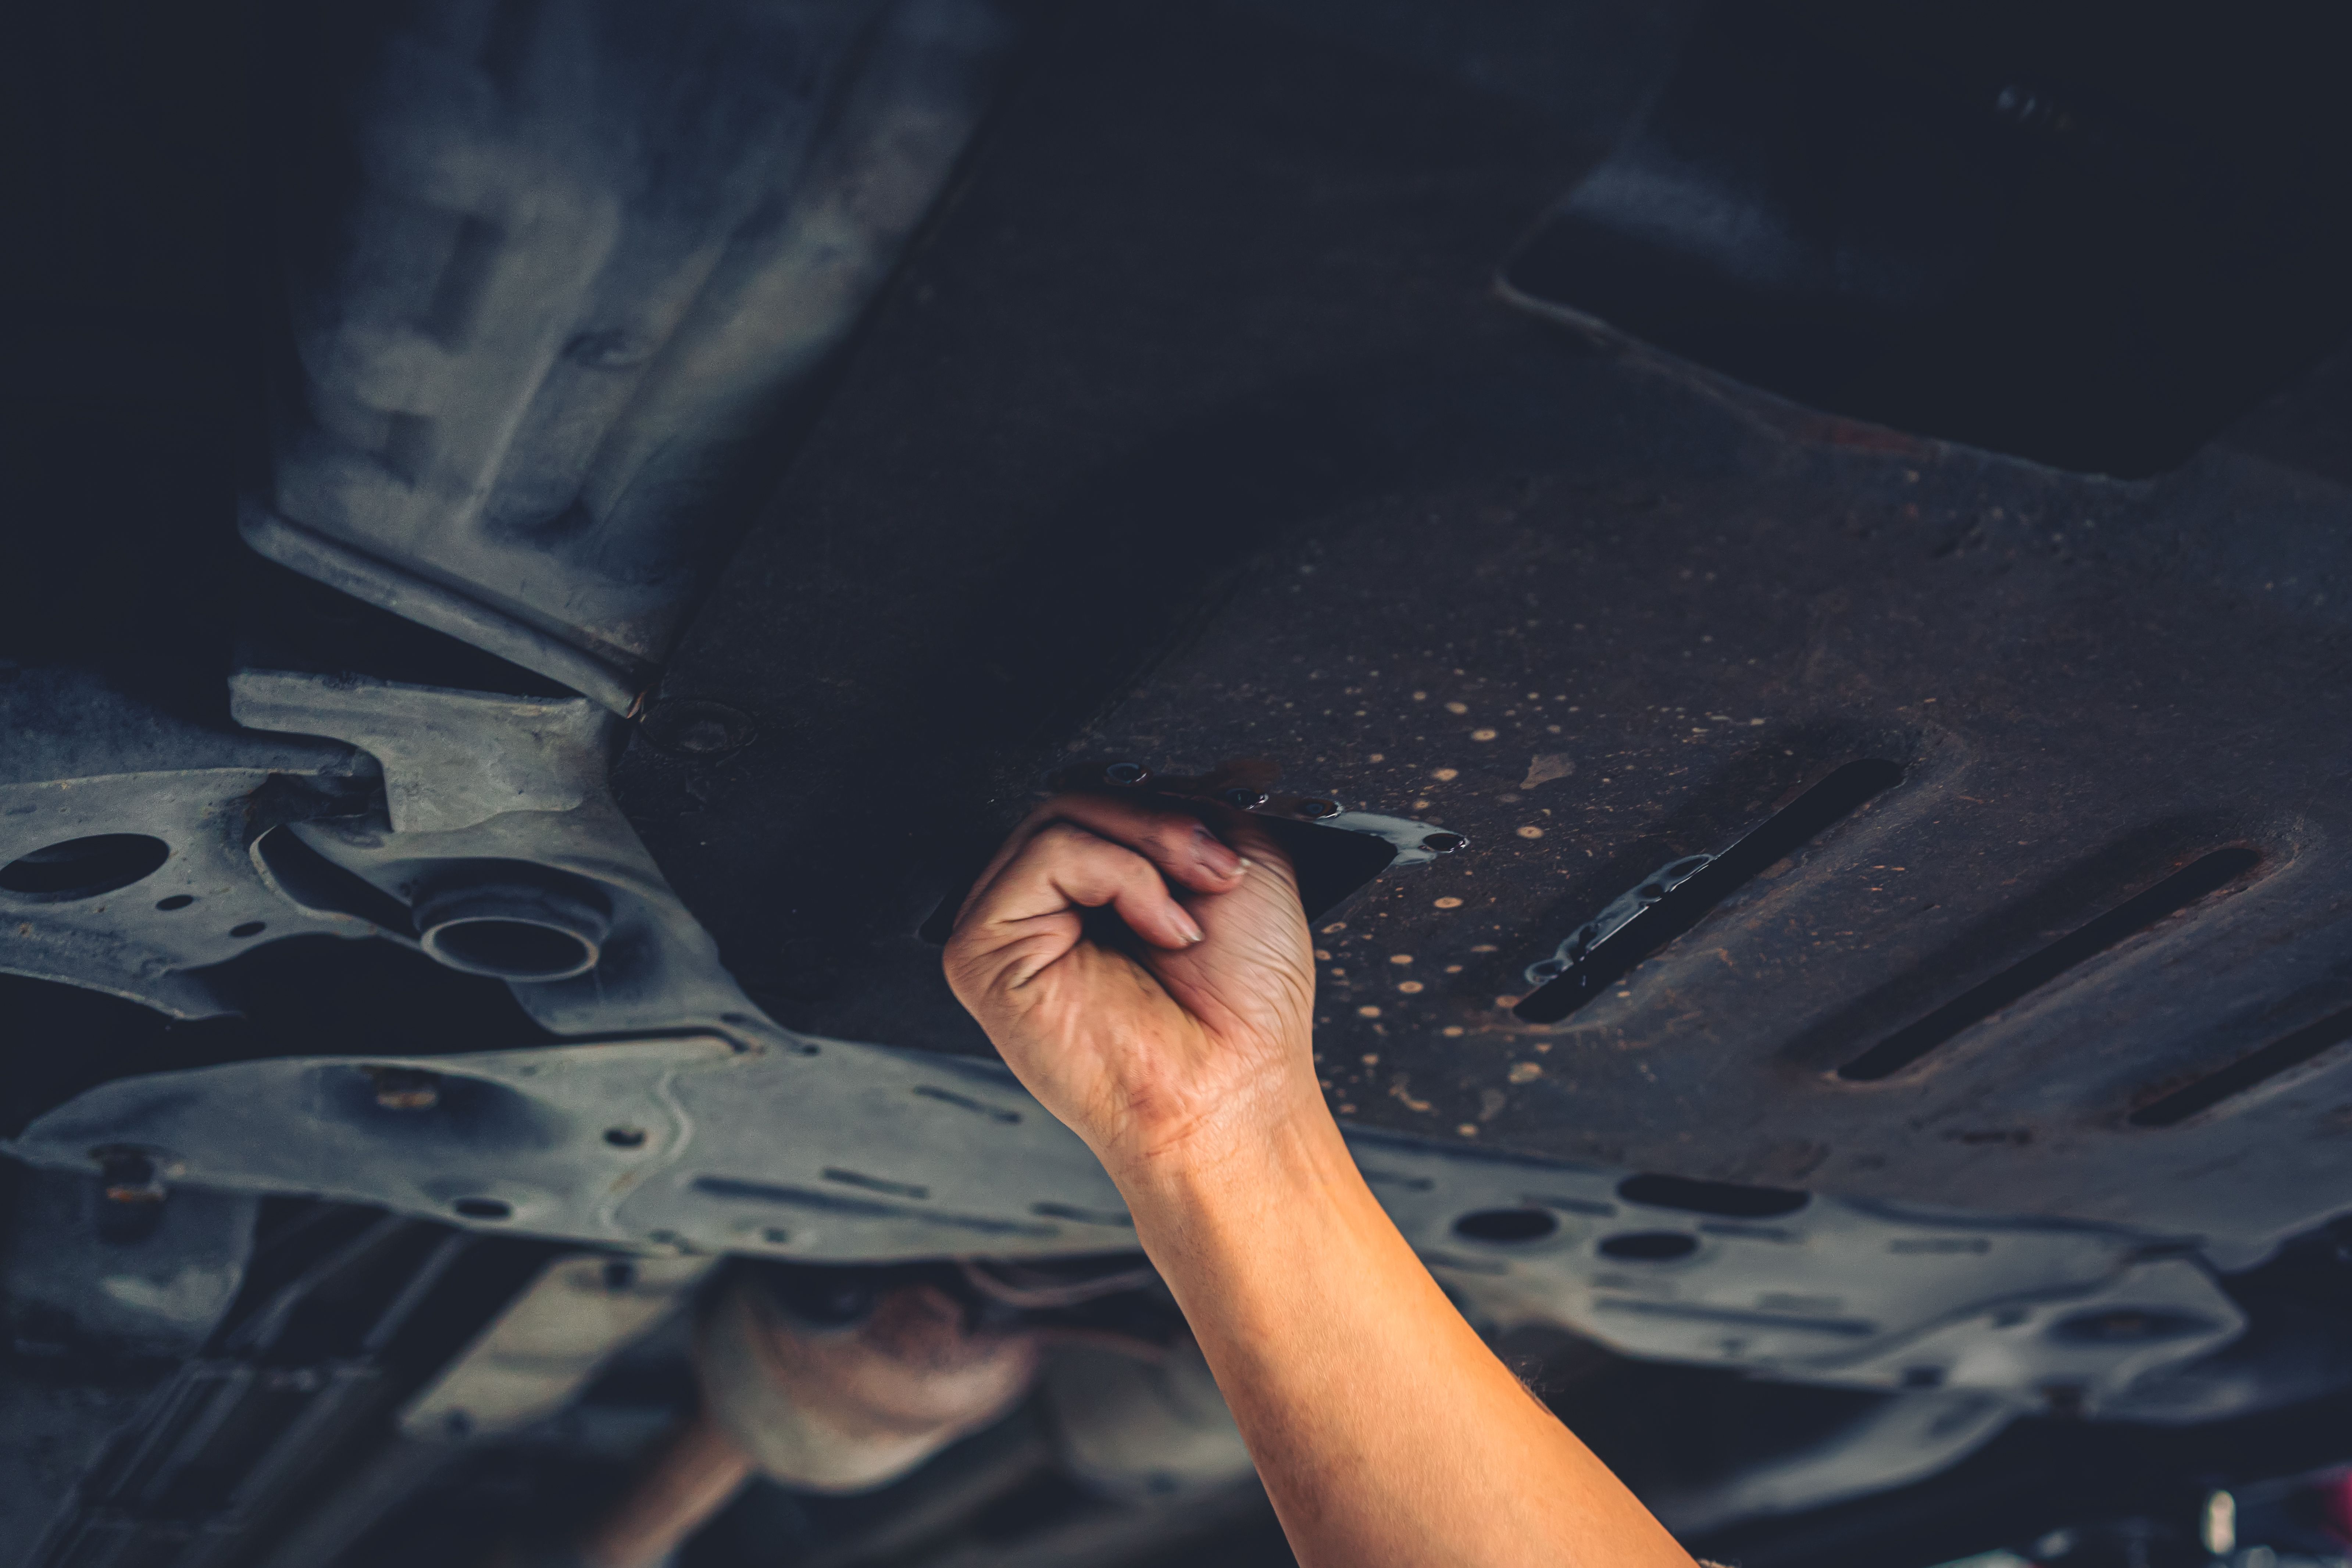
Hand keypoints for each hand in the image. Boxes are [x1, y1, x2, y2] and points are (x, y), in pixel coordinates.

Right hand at [942, 793, 1319, 1173]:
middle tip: (1216, 873)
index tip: (1222, 847)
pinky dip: (1118, 876)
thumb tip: (1193, 765)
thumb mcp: (1244, 869)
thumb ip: (1202, 809)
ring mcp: (1007, 928)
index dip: (1160, 805)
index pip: (1097, 797)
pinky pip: (1046, 855)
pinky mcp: (981, 950)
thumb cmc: (1244, 1010)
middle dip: (1161, 822)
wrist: (1235, 1089)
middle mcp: (1044, 910)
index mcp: (1092, 894)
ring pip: (1058, 815)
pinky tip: (1157, 929)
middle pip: (1074, 797)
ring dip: (1147, 849)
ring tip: (1188, 914)